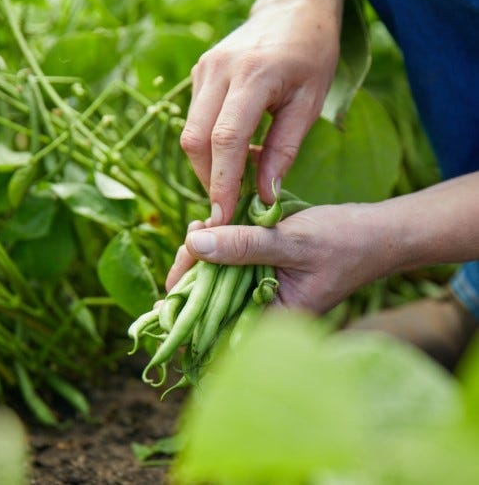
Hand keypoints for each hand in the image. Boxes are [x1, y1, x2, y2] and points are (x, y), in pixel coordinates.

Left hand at [167, 172, 478, 312]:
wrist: (380, 233)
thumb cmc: (346, 241)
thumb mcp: (293, 241)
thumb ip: (245, 244)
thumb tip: (195, 243)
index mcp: (275, 319)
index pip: (219, 324)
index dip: (189, 305)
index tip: (172, 281)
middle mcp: (268, 310)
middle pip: (215, 301)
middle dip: (196, 273)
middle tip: (191, 239)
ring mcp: (269, 291)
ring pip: (224, 280)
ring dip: (210, 255)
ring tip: (202, 228)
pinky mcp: (271, 272)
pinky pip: (239, 264)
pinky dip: (227, 245)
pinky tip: (217, 229)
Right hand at [180, 0, 344, 224]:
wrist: (292, 10)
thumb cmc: (310, 56)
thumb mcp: (309, 103)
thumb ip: (284, 151)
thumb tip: (264, 196)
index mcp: (254, 75)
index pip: (226, 139)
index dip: (222, 183)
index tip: (223, 216)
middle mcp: (219, 70)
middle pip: (196, 140)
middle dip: (209, 179)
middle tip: (229, 204)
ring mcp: (204, 70)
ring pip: (190, 133)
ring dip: (208, 165)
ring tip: (235, 179)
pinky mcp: (199, 74)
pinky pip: (195, 121)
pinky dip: (209, 146)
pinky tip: (233, 153)